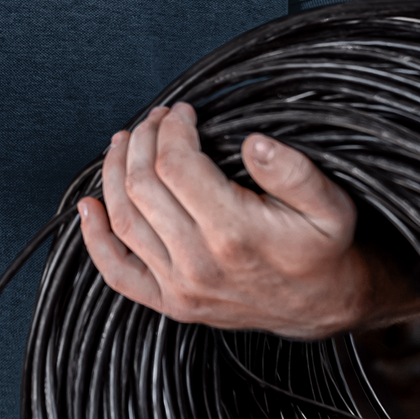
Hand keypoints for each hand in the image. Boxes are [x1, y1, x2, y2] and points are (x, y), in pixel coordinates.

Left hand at [79, 102, 369, 337]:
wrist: (325, 306)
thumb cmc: (323, 248)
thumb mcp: (331, 206)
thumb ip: (295, 172)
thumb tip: (254, 142)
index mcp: (234, 233)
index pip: (176, 165)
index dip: (172, 129)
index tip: (183, 112)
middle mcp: (199, 264)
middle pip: (143, 186)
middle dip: (143, 141)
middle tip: (153, 119)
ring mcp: (180, 288)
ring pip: (124, 219)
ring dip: (114, 172)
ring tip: (124, 142)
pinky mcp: (171, 304)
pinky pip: (118, 273)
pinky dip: (95, 239)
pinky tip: (88, 207)